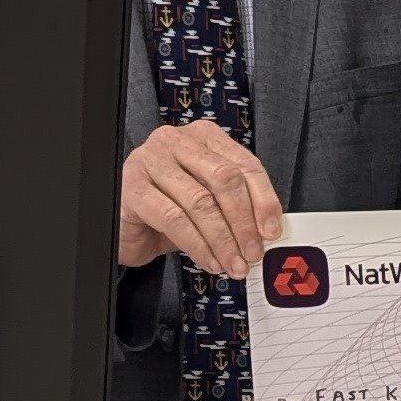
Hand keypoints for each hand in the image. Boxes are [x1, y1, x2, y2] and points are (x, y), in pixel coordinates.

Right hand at [122, 119, 282, 277]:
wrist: (127, 223)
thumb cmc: (169, 206)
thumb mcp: (209, 201)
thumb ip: (237, 206)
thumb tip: (267, 230)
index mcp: (204, 137)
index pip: (245, 164)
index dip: (264, 200)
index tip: (272, 230)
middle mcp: (178, 142)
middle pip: (225, 180)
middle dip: (243, 222)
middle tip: (253, 251)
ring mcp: (152, 161)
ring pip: (201, 202)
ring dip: (223, 240)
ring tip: (233, 263)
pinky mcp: (133, 188)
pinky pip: (174, 219)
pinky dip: (197, 245)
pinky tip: (209, 260)